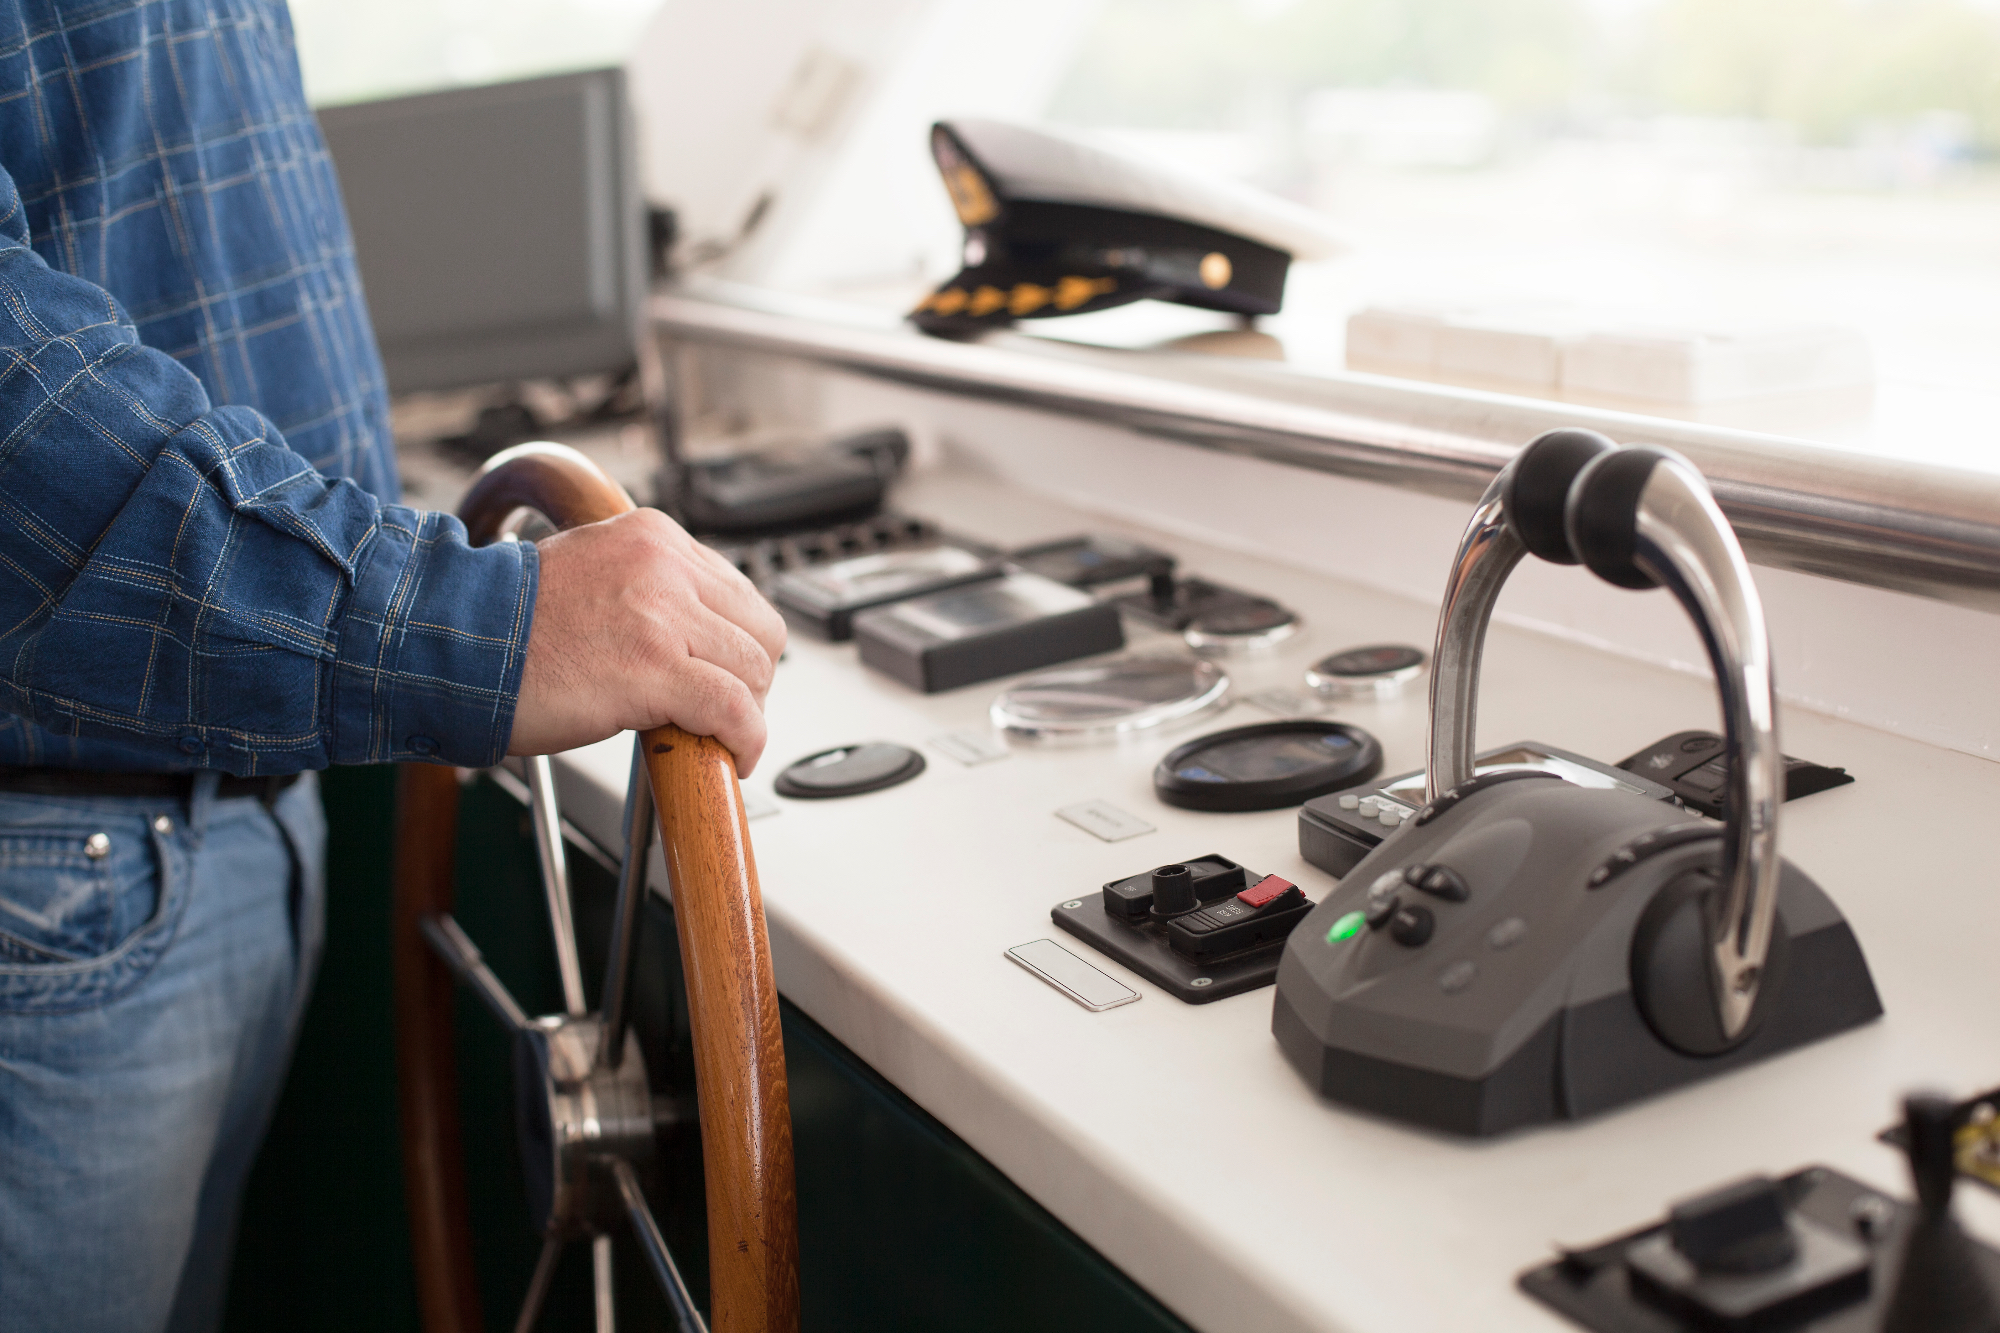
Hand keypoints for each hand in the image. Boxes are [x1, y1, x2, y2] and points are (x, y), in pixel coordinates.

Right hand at [507, 508, 786, 773]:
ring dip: (746, 713)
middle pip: (759, 629)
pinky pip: (734, 709)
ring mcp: (661, 614)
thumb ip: (648, 590)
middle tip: (726, 711)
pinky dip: (745, 740)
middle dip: (751, 679)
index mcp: (652, 537)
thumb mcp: (591, 575)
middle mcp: (663, 565)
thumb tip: (696, 636)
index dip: (738, 644)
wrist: (449, 645)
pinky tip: (733, 758)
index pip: (737, 592)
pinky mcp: (654, 668)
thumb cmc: (505, 625)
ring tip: (719, 736)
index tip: (726, 674)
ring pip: (754, 670)